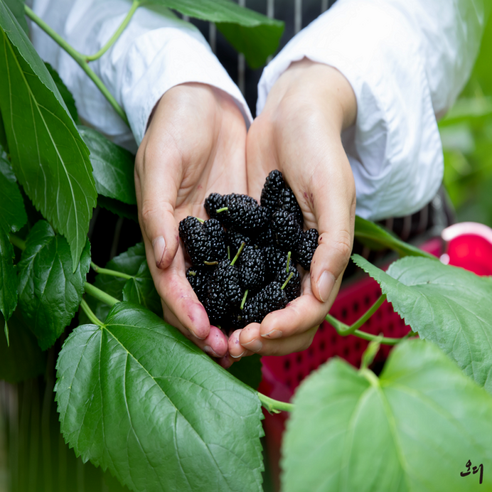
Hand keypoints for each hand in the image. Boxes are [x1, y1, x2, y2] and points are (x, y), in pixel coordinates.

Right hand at [135, 83, 247, 366]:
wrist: (204, 104)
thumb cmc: (174, 128)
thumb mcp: (159, 162)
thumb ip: (157, 211)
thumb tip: (162, 259)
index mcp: (166, 233)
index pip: (172, 283)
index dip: (185, 311)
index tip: (205, 334)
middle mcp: (191, 243)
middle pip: (198, 296)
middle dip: (212, 326)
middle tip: (232, 351)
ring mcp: (219, 236)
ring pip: (225, 287)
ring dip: (237, 315)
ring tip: (256, 339)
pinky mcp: (243, 225)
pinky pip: (251, 261)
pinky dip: (259, 285)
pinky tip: (275, 303)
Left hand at [229, 60, 356, 357]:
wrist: (292, 117)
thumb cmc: (319, 149)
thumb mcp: (332, 191)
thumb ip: (333, 242)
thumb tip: (321, 292)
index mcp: (324, 257)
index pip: (310, 309)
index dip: (287, 329)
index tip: (258, 333)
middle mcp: (300, 263)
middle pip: (287, 319)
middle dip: (264, 339)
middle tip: (233, 345)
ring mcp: (275, 254)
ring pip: (262, 306)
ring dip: (243, 327)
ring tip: (218, 335)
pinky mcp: (252, 240)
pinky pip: (241, 278)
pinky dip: (228, 298)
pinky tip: (207, 306)